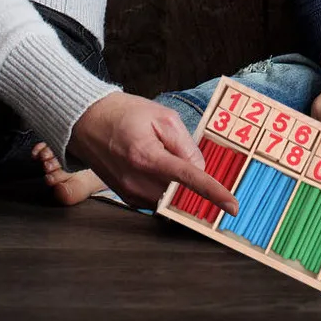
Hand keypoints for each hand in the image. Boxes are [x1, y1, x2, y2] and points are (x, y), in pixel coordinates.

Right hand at [67, 91, 237, 214]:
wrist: (88, 121)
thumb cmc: (125, 114)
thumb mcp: (162, 117)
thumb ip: (186, 144)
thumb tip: (200, 170)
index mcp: (147, 156)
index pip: (189, 179)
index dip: (214, 193)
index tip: (232, 206)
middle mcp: (136, 181)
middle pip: (181, 193)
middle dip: (194, 181)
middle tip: (189, 159)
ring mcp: (129, 193)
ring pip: (170, 199)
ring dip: (178, 184)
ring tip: (163, 155)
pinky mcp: (126, 198)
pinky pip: (157, 199)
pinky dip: (165, 187)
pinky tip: (156, 165)